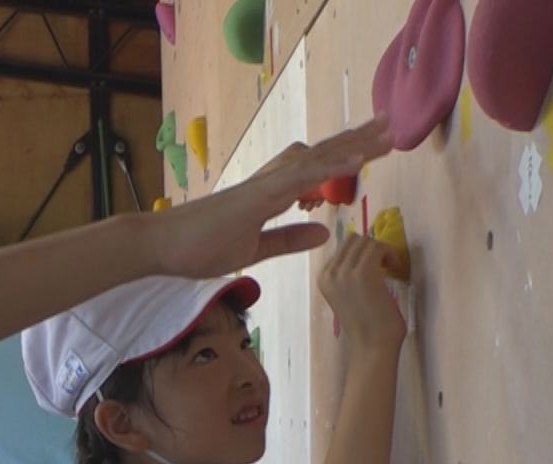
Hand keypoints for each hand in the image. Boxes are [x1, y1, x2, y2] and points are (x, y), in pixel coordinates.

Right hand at [146, 116, 392, 278]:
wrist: (160, 246)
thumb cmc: (198, 248)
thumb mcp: (254, 250)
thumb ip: (288, 240)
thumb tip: (324, 233)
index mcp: (270, 194)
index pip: (315, 170)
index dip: (344, 157)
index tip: (374, 147)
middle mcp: (270, 181)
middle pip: (322, 153)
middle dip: (357, 139)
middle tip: (391, 125)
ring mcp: (264, 184)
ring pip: (317, 157)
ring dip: (353, 144)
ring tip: (386, 133)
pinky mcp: (257, 194)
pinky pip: (302, 175)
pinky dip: (331, 165)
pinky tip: (358, 158)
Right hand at [318, 235, 407, 352]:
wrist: (373, 345)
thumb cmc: (366, 326)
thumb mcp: (349, 295)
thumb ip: (349, 275)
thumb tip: (366, 251)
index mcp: (324, 278)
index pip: (343, 247)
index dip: (363, 252)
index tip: (376, 267)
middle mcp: (330, 273)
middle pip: (354, 239)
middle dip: (372, 247)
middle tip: (384, 265)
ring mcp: (344, 272)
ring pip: (366, 241)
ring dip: (382, 250)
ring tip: (389, 268)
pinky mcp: (363, 273)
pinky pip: (378, 247)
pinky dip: (390, 253)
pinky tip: (394, 268)